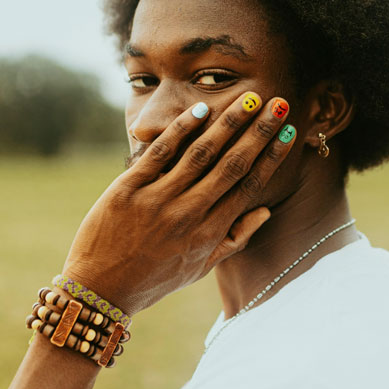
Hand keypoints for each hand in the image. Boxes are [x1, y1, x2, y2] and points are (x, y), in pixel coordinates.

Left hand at [61, 92, 294, 315]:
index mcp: (209, 233)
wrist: (100, 289)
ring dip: (228, 123)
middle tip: (278, 104)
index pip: (248, 186)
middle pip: (232, 165)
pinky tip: (201, 110)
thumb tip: (264, 211)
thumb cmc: (154, 279)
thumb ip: (234, 239)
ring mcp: (158, 200)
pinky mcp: (128, 190)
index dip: (271, 157)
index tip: (288, 133)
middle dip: (258, 132)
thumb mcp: (199, 268)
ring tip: (249, 99)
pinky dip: (181, 130)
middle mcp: (189, 214)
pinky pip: (160, 153)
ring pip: (201, 154)